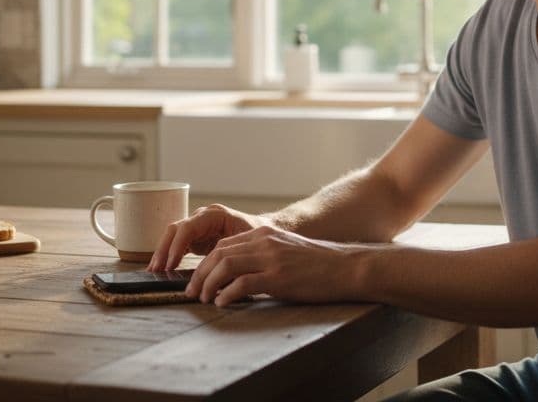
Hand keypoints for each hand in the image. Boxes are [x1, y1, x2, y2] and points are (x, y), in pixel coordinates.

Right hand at [147, 203, 266, 271]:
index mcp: (215, 215)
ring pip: (173, 236)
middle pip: (175, 229)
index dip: (177, 246)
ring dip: (162, 253)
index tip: (170, 265)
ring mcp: (198, 225)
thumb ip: (232, 258)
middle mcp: (203, 217)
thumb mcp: (249, 246)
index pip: (188, 227)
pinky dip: (168, 256)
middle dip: (164, 249)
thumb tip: (217, 279)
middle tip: (155, 269)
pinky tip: (162, 269)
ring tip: (153, 271)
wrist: (265, 232)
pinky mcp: (196, 237)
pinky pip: (177, 243)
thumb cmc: (259, 238)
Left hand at [185, 225, 363, 307]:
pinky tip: (222, 303)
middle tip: (192, 292)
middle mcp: (264, 242)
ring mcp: (271, 258)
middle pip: (219, 254)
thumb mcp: (286, 252)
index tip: (197, 280)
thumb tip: (237, 276)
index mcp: (264, 234)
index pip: (223, 245)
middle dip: (200, 274)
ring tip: (204, 299)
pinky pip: (243, 284)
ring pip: (226, 265)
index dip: (205, 264)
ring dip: (209, 284)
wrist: (346, 268)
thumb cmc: (318, 266)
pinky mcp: (279, 277)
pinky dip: (227, 294)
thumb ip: (263, 257)